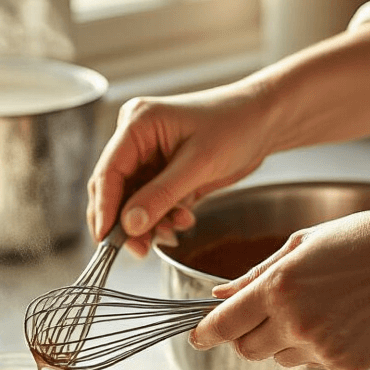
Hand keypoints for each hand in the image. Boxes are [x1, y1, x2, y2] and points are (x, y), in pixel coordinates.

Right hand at [87, 83, 273, 256]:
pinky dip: (164, 217)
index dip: (105, 209)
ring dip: (149, 222)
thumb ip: (161, 195)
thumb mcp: (198, 164)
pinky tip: (183, 219)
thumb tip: (129, 226)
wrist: (265, 121)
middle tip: (139, 249)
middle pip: (114, 189)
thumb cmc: (236, 125)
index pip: (107, 172)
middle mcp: (137, 139)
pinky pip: (153, 202)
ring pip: (133, 201)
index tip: (107, 241)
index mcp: (137, 124)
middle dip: (126, 222)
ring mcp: (150, 156)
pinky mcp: (165, 172)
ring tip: (172, 232)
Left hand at [190, 208, 369, 369]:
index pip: (224, 324)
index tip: (197, 336)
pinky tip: (338, 320)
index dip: (205, 333)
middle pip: (245, 349)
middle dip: (245, 335)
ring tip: (316, 308)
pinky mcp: (344, 364)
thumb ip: (255, 275)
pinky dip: (315, 348)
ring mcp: (322, 347)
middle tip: (265, 314)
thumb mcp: (302, 244)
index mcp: (279, 287)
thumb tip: (219, 294)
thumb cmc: (362, 240)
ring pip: (278, 358)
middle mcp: (295, 322)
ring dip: (282, 340)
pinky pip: (311, 364)